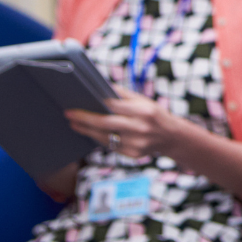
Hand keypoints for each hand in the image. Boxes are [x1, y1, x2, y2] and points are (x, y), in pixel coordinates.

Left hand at [66, 86, 193, 160]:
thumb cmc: (154, 115)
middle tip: (69, 114)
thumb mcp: (145, 101)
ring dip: (86, 130)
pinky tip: (90, 133)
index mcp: (145, 111)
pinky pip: (110, 146)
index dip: (96, 105)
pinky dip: (99, 139)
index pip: (115, 106)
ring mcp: (137, 143)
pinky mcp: (133, 154)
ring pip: (104, 137)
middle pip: (105, 124)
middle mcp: (141, 128)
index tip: (80, 103)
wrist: (172, 137)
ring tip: (74, 123)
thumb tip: (102, 87)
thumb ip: (124, 95)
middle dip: (84, 119)